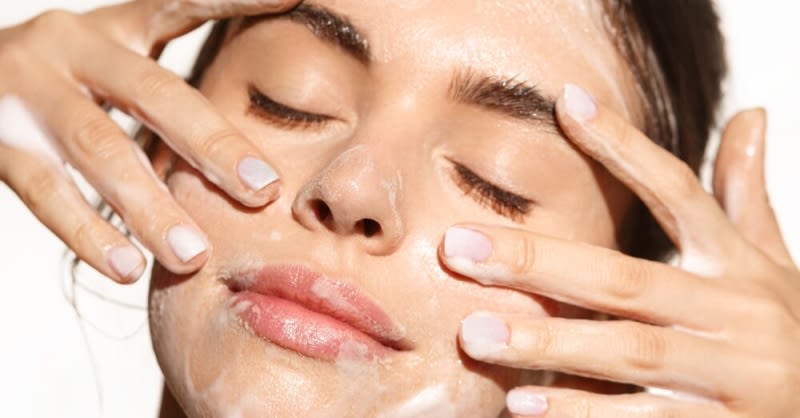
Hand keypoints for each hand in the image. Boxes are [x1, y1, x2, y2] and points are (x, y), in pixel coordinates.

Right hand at [0, 0, 299, 282]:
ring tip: (194, 255)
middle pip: (154, 93)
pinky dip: (89, 233)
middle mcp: (72, 46)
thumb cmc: (60, 85)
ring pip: (99, 150)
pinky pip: (46, 192)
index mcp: (114, 28)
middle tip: (263, 190)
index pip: (181, 4)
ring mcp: (29, 89)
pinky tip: (127, 266)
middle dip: (212, 145)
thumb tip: (244, 148)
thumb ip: (168, 92)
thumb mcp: (112, 64)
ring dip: (151, 207)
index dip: (235, 1)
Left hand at [439, 84, 798, 416]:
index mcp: (738, 267)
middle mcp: (736, 315)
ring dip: (549, 342)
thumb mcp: (769, 263)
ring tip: (475, 333)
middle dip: (538, 262)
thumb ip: (744, 196)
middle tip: (459, 248)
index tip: (566, 104)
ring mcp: (732, 377)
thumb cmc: (786, 331)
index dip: (625, 147)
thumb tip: (751, 114)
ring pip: (629, 351)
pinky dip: (583, 414)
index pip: (678, 191)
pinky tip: (524, 404)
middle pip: (625, 278)